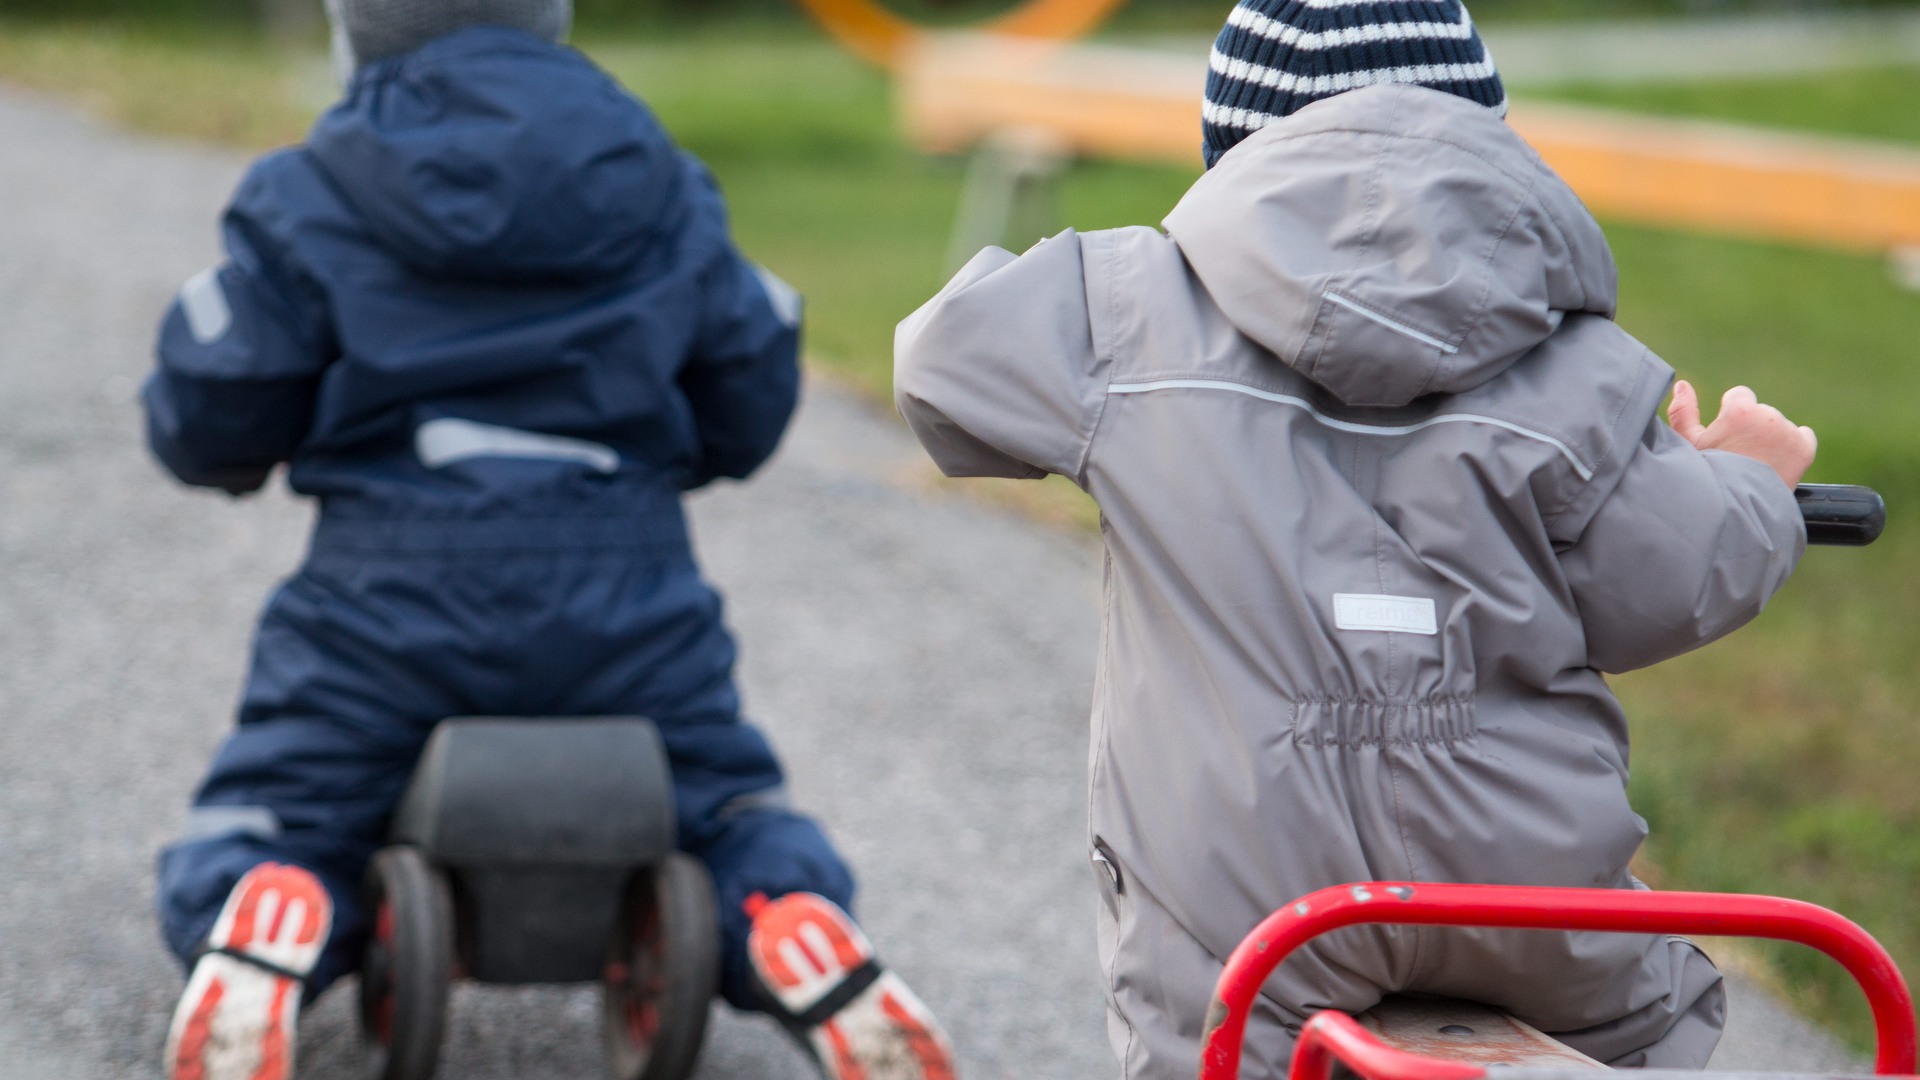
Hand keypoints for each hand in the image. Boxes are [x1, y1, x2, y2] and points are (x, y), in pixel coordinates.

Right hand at [1667, 380, 1816, 487]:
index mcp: (1740, 409)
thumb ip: (1683, 411)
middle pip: (1760, 412)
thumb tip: (1682, 384)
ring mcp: (1789, 432)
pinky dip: (1793, 446)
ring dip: (1769, 438)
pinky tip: (1776, 462)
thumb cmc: (1706, 476)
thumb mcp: (1687, 444)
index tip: (1727, 436)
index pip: (1740, 395)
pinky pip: (1803, 436)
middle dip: (1751, 428)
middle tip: (1739, 455)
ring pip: (1779, 426)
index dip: (1730, 417)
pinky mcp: (1804, 449)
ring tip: (1754, 464)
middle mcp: (1768, 415)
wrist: (1734, 510)